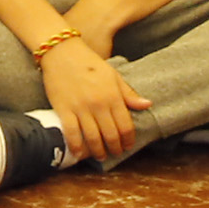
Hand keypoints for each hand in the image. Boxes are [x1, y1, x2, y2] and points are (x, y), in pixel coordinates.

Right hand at [40, 35, 147, 162]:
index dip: (128, 140)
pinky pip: (71, 132)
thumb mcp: (113, 75)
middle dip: (115, 148)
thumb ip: (129, 93)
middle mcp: (98, 105)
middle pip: (111, 135)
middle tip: (115, 153)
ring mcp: (80, 108)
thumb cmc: (88, 62)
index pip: (126, 126)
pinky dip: (76, 146)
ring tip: (100, 156)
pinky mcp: (63, 109)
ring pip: (93, 137)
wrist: (61, 51)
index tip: (127, 146)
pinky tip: (79, 153)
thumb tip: (147, 105)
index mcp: (113, 96)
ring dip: (98, 151)